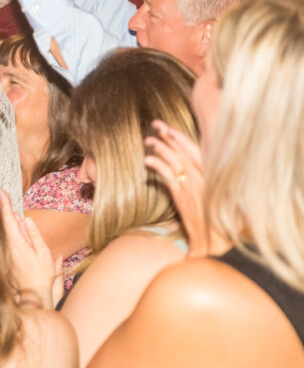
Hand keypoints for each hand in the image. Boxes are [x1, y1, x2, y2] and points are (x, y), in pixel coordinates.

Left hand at [1, 191, 60, 308]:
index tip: (2, 193)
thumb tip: (26, 219)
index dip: (4, 204)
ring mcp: (4, 253)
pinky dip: (6, 232)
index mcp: (17, 243)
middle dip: (4, 210)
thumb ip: (34, 235)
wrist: (32, 294)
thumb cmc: (41, 275)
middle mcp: (7, 247)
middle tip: (4, 198)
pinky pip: (4, 241)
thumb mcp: (43, 253)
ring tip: (11, 213)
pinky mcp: (4, 259)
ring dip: (6, 222)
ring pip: (3, 232)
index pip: (8, 220)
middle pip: (2, 224)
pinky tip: (12, 230)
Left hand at [144, 120, 206, 255]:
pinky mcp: (182, 197)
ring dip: (161, 148)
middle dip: (170, 136)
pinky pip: (167, 176)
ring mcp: (192, 186)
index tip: (171, 129)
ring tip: (148, 140)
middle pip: (184, 151)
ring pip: (175, 160)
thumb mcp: (218, 202)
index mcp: (214, 177)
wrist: (215, 243)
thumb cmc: (220, 225)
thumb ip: (208, 190)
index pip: (197, 151)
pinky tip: (148, 160)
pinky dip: (157, 166)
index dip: (182, 139)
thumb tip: (199, 181)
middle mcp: (204, 178)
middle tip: (156, 125)